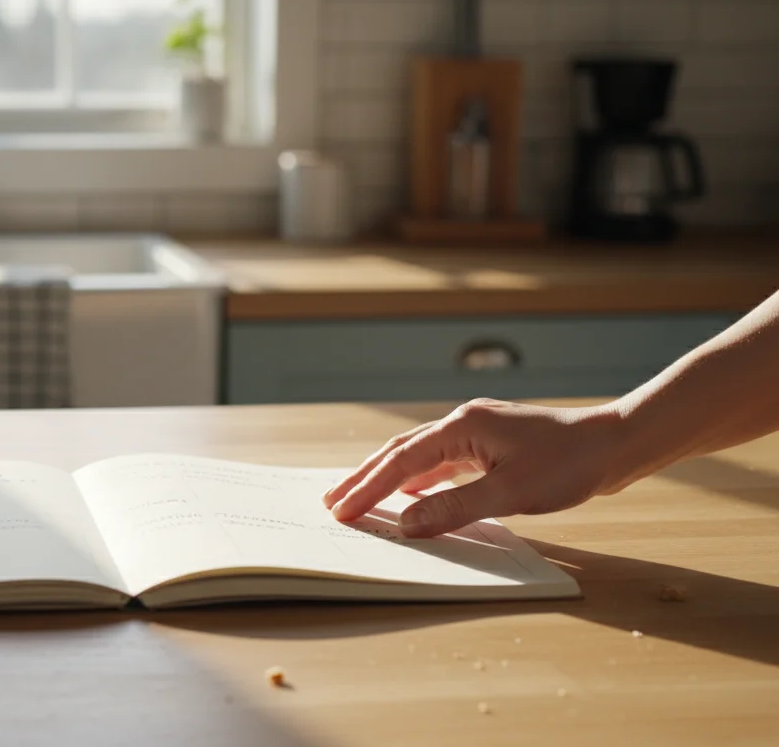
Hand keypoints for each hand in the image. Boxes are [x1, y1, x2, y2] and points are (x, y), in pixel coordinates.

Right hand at [323, 399, 633, 538]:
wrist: (615, 443)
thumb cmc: (569, 465)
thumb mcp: (510, 494)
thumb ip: (453, 507)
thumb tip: (405, 522)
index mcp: (462, 427)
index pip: (401, 462)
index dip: (367, 489)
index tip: (340, 511)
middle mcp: (462, 422)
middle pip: (399, 452)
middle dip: (363, 477)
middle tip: (331, 502)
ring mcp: (475, 430)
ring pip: (417, 455)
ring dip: (385, 476)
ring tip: (356, 496)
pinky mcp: (488, 442)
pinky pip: (439, 460)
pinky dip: (415, 477)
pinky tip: (408, 492)